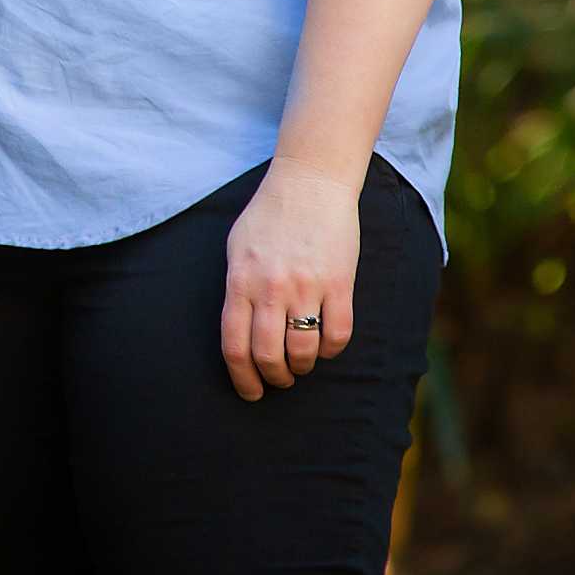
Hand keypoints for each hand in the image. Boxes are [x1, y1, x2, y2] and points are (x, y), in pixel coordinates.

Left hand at [220, 157, 360, 400]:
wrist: (310, 183)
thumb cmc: (268, 215)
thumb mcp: (237, 248)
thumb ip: (236, 289)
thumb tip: (239, 332)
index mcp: (240, 280)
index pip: (234, 345)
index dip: (241, 377)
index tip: (249, 391)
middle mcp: (271, 288)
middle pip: (268, 355)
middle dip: (273, 378)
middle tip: (279, 380)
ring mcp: (307, 287)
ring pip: (304, 351)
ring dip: (302, 366)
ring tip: (301, 362)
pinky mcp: (339, 284)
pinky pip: (338, 335)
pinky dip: (331, 350)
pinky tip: (325, 345)